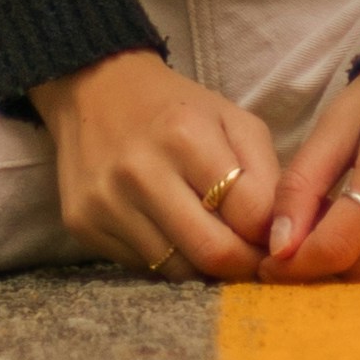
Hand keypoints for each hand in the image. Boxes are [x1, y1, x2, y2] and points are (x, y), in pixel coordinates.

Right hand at [31, 51, 278, 279]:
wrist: (96, 89)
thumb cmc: (178, 109)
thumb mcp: (233, 120)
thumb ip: (266, 175)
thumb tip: (278, 239)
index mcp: (186, 135)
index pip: (249, 215)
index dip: (270, 234)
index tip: (272, 238)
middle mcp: (140, 171)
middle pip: (213, 253)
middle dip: (242, 264)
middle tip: (249, 258)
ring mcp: (107, 201)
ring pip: (177, 271)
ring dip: (202, 266)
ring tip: (209, 241)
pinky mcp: (82, 223)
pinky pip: (142, 267)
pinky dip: (165, 259)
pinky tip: (168, 232)